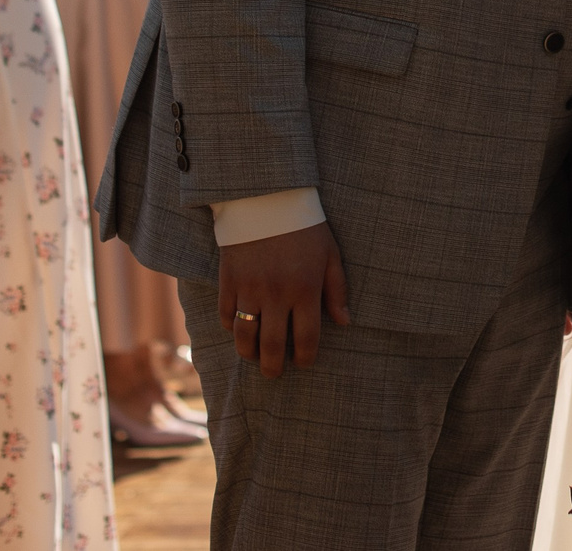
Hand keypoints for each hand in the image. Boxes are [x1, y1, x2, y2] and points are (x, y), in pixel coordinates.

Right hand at [220, 222, 349, 378]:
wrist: (266, 198)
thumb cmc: (305, 227)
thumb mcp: (330, 254)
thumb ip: (337, 290)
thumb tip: (344, 323)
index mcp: (305, 290)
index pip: (307, 338)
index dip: (306, 358)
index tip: (304, 362)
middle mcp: (276, 295)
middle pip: (272, 346)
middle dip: (273, 368)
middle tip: (274, 373)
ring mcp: (249, 289)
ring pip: (244, 337)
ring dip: (249, 353)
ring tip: (255, 357)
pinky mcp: (228, 281)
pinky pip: (226, 315)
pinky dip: (231, 327)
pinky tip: (239, 329)